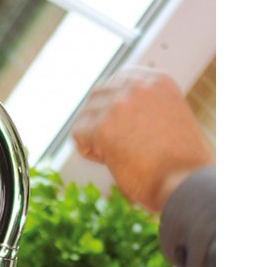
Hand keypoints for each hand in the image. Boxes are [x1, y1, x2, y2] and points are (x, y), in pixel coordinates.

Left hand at [72, 67, 213, 212]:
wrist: (188, 185)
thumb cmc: (180, 166)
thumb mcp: (168, 121)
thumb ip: (144, 109)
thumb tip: (114, 115)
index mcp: (157, 81)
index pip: (117, 82)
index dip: (114, 109)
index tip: (128, 131)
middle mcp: (138, 85)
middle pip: (96, 96)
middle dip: (100, 122)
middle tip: (121, 147)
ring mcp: (120, 104)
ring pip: (85, 116)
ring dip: (95, 138)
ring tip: (121, 156)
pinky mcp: (104, 127)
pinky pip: (78, 134)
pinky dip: (88, 151)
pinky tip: (110, 161)